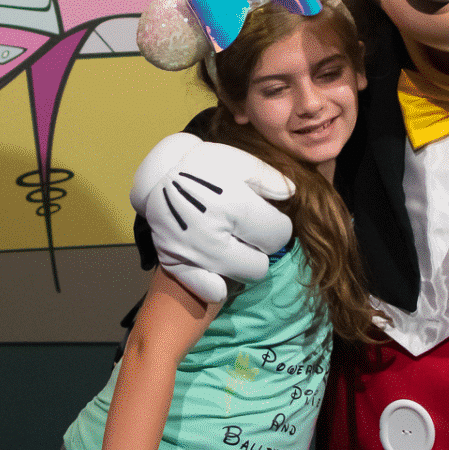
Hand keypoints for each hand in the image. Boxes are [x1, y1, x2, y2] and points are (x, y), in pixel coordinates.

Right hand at [131, 133, 294, 302]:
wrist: (158, 172)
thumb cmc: (203, 164)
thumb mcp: (238, 160)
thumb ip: (268, 178)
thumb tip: (291, 196)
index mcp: (233, 206)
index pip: (278, 235)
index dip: (278, 226)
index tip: (269, 219)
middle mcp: (214, 235)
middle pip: (261, 264)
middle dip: (261, 248)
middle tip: (249, 232)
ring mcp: (193, 252)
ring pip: (240, 276)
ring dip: (243, 262)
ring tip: (234, 243)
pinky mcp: (176, 262)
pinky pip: (207, 290)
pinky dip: (218, 285)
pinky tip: (220, 271)